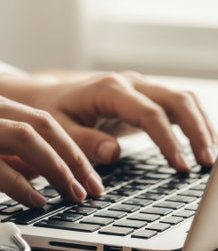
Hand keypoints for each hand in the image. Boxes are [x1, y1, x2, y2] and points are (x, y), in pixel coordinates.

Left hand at [0, 71, 217, 169]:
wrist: (50, 96)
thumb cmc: (52, 112)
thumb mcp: (58, 129)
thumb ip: (83, 141)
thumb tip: (113, 153)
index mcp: (109, 90)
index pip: (149, 114)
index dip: (168, 140)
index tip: (180, 166)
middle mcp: (129, 84)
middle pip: (176, 100)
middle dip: (197, 131)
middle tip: (206, 163)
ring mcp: (139, 89)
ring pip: (182, 100)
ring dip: (201, 126)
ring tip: (210, 158)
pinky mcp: (143, 98)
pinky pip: (175, 106)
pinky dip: (192, 123)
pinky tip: (200, 143)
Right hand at [0, 86, 104, 203]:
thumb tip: (31, 172)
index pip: (40, 119)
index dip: (71, 147)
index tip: (87, 175)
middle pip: (41, 127)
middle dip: (74, 160)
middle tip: (92, 189)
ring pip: (22, 142)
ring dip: (55, 172)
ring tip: (72, 197)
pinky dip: (19, 185)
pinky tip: (35, 202)